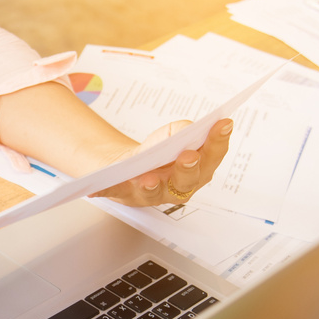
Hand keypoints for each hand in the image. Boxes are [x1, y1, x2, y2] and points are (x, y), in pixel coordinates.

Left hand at [90, 118, 232, 206]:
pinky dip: (106, 191)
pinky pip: (115, 193)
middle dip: (189, 168)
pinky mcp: (125, 194)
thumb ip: (182, 132)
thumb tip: (189, 129)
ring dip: (152, 185)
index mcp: (196, 171)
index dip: (219, 142)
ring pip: (154, 192)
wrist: (126, 169)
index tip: (223, 124)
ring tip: (148, 178)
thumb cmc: (156, 153)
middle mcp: (177, 187)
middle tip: (188, 156)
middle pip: (187, 181)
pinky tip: (95, 190)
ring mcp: (151, 193)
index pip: (212, 158)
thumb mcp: (170, 136)